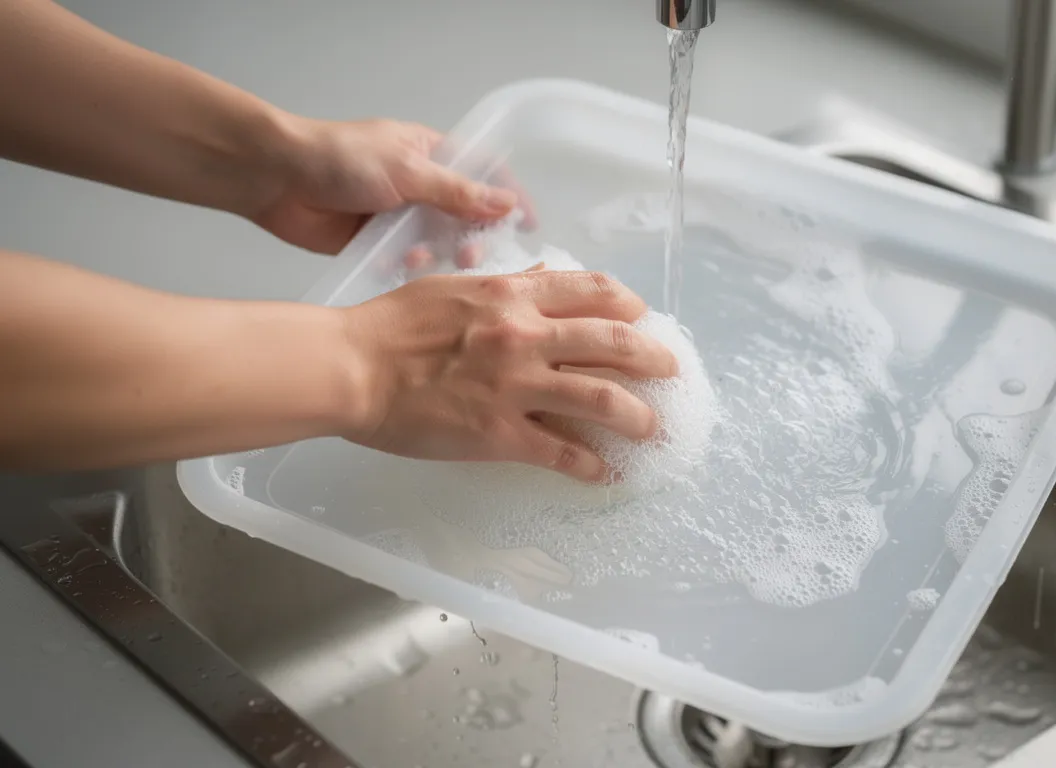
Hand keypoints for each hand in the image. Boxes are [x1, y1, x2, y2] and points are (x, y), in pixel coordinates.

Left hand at [252, 117, 537, 256]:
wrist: (275, 177)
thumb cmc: (340, 159)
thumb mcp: (408, 171)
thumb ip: (458, 192)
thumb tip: (507, 203)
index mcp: (430, 154)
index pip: (484, 174)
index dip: (509, 198)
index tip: (528, 226)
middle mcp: (419, 184)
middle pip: (463, 215)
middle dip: (471, 235)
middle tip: (469, 253)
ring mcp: (396, 214)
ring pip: (435, 241)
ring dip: (437, 252)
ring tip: (425, 258)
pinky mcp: (374, 241)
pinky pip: (404, 259)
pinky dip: (407, 265)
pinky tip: (400, 265)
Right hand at [340, 269, 677, 481]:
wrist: (354, 367)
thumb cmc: (392, 324)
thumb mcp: (454, 286)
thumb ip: (506, 285)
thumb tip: (544, 277)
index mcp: (515, 297)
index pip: (591, 292)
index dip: (627, 304)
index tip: (643, 316)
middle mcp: (527, 337)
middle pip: (612, 343)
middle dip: (652, 357)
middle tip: (670, 370)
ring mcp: (517, 387)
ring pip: (600, 399)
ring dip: (637, 415)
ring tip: (652, 429)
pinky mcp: (501, 434)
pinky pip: (561, 451)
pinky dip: (590, 464)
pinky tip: (604, 473)